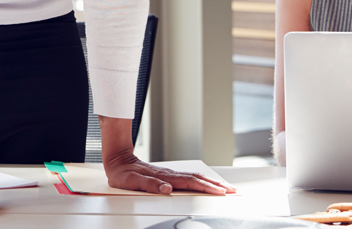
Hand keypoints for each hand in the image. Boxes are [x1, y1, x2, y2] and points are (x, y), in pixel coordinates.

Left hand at [103, 150, 235, 194]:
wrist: (117, 159)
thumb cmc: (122, 173)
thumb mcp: (131, 182)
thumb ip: (149, 185)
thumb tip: (167, 189)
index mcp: (165, 178)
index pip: (192, 183)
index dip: (208, 188)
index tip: (222, 192)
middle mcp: (170, 174)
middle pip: (199, 179)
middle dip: (217, 185)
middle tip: (234, 191)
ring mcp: (170, 173)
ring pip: (196, 177)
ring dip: (212, 182)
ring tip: (226, 187)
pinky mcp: (169, 174)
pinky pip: (190, 177)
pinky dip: (202, 181)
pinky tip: (207, 183)